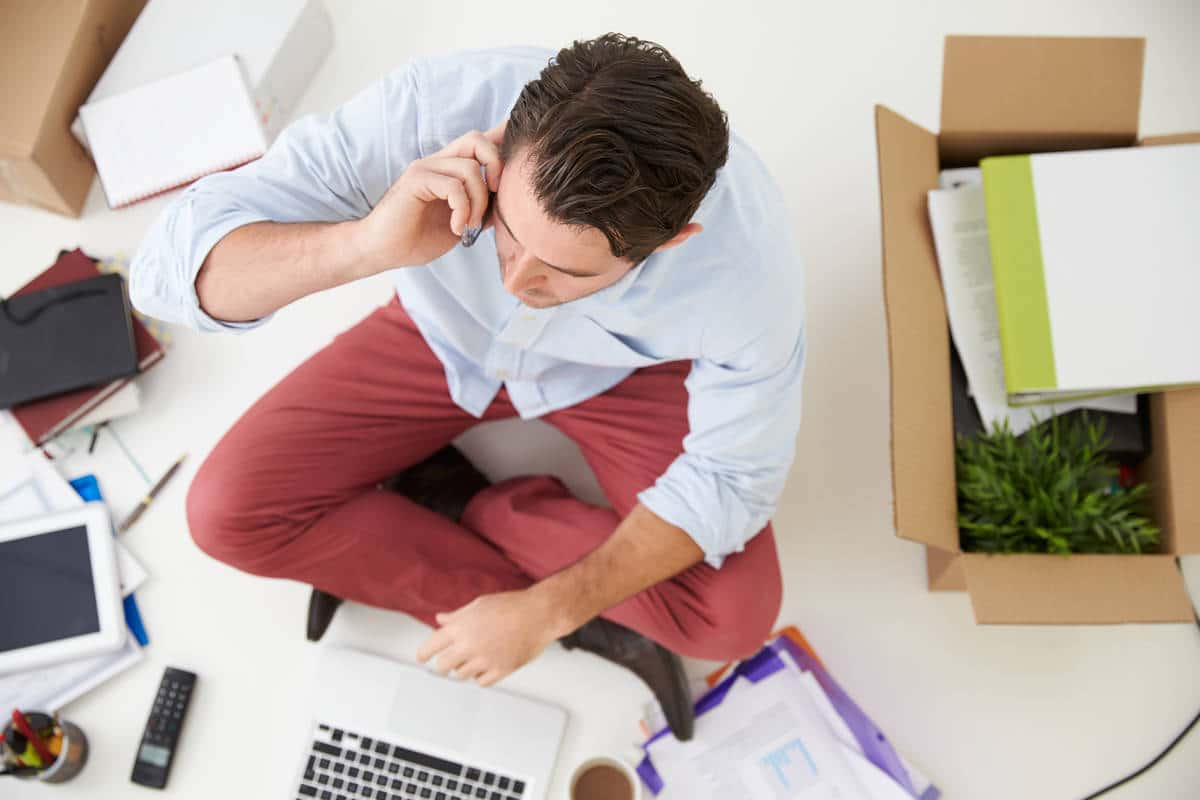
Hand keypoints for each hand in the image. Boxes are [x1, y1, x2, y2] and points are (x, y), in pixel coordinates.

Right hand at [353, 122, 505, 270]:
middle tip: (495, 197)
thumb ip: (483, 207)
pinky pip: (453, 186)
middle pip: (478, 140)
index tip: (521, 148)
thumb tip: (509, 201)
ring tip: (469, 225)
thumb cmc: (418, 238)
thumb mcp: (462, 222)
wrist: (383, 250)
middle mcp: (438, 162)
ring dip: (478, 201)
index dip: (502, 137)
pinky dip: (462, 210)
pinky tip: (456, 228)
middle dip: (497, 166)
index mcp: (450, 169)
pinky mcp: (416, 180)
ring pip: (469, 168)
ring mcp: (425, 168)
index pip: (480, 141)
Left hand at [415, 589, 561, 686]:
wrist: (539, 614)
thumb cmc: (511, 605)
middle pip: (443, 666)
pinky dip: (481, 676)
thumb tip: (440, 619)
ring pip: (462, 675)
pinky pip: (482, 682)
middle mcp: (469, 645)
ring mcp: (485, 660)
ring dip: (464, 669)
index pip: (432, 646)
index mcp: (461, 627)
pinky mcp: (500, 670)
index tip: (422, 658)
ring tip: (474, 658)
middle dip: (444, 664)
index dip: (424, 654)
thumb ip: (457, 616)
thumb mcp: (479, 604)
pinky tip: (486, 666)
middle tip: (448, 663)